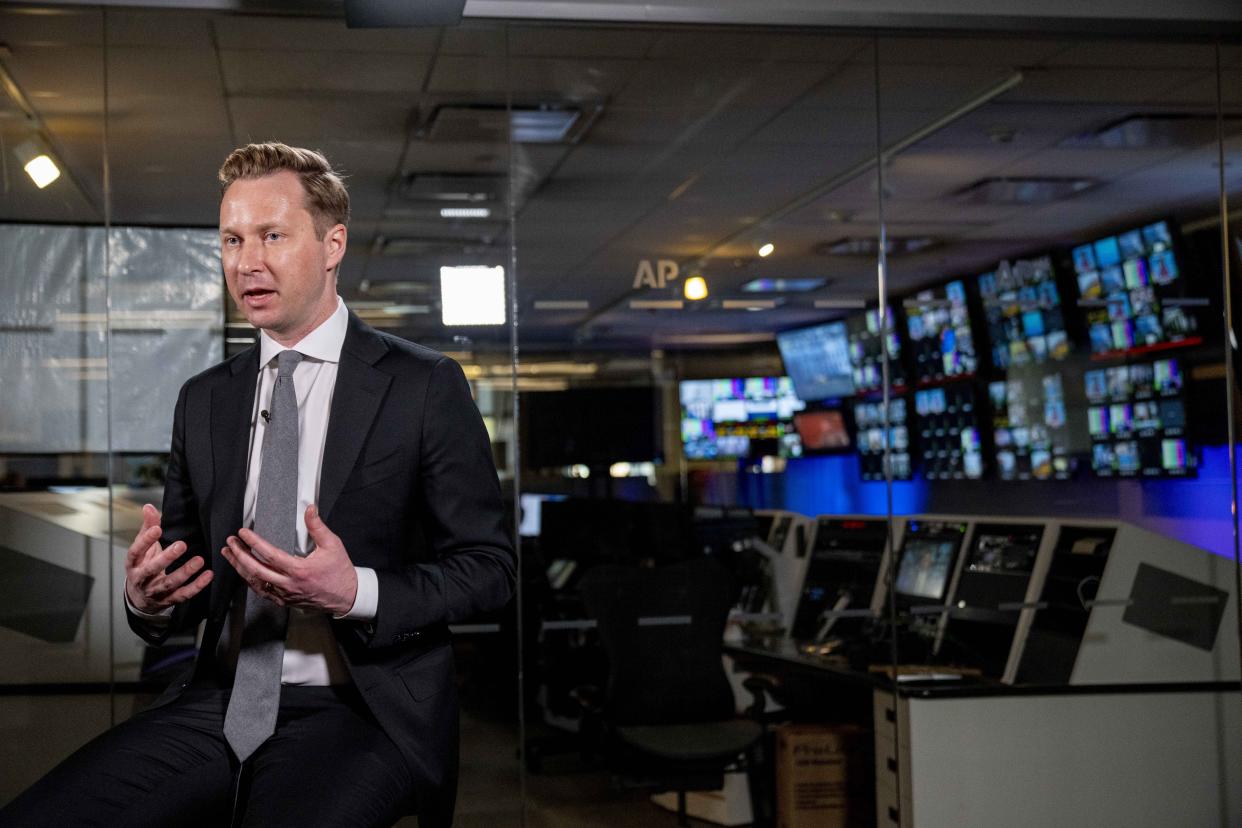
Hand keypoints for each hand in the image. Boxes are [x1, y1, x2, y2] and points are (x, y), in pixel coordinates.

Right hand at [125, 504, 212, 613]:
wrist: (139, 597)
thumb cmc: (143, 565)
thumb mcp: (142, 548)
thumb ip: (147, 528)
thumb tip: (149, 507)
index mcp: (134, 563)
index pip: (136, 552)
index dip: (145, 541)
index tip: (157, 529)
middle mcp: (142, 578)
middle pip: (152, 569)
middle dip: (166, 558)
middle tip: (181, 545)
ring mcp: (155, 591)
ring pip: (169, 583)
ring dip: (185, 572)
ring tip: (199, 560)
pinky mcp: (169, 599)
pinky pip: (183, 594)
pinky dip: (196, 586)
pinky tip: (208, 575)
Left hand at [222, 504, 358, 615]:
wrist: (347, 596)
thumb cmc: (340, 571)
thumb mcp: (333, 545)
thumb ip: (318, 527)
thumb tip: (310, 509)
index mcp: (299, 570)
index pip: (269, 554)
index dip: (253, 542)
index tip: (243, 533)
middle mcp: (289, 584)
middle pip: (256, 570)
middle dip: (239, 555)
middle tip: (231, 543)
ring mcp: (286, 595)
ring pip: (255, 583)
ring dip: (240, 568)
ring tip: (230, 556)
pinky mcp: (285, 601)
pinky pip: (262, 592)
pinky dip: (251, 581)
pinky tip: (244, 573)